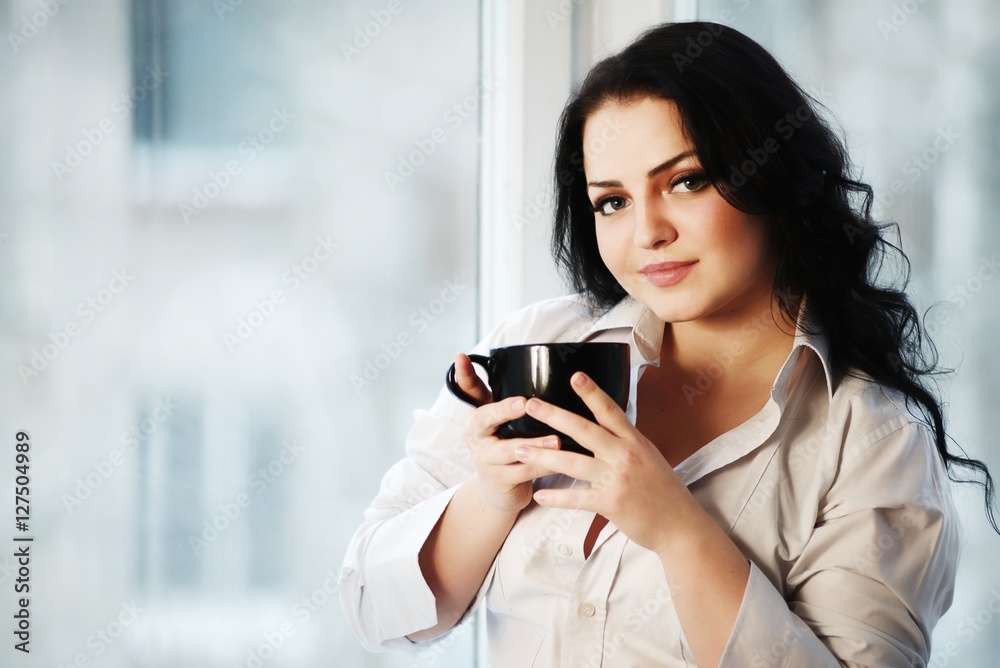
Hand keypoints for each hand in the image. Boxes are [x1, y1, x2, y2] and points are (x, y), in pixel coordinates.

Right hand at [454, 353, 559, 513]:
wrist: (499, 489)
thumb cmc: (508, 445)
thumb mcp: (506, 420)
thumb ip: (512, 396)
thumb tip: (528, 361)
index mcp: (477, 415)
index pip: (467, 390)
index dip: (464, 373)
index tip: (462, 357)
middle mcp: (475, 435)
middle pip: (484, 418)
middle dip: (503, 410)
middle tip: (525, 403)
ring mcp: (483, 459)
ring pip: (509, 450)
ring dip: (535, 445)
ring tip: (557, 441)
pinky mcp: (498, 480)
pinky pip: (524, 472)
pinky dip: (545, 467)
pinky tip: (563, 462)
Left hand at [513, 371, 702, 555]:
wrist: (680, 525)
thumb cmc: (664, 491)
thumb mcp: (649, 456)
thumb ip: (626, 441)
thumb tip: (608, 424)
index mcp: (634, 441)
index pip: (610, 411)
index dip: (592, 392)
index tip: (575, 375)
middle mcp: (625, 455)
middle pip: (584, 430)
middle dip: (554, 416)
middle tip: (531, 405)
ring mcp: (618, 479)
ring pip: (573, 462)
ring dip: (543, 455)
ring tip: (520, 450)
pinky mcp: (612, 503)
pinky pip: (577, 498)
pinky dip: (557, 497)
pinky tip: (539, 495)